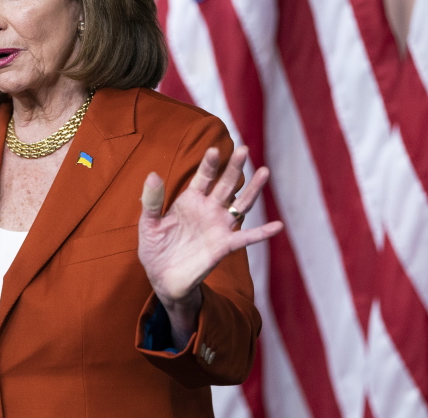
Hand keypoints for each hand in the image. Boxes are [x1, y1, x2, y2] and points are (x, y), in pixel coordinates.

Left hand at [137, 146, 282, 344]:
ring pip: (240, 204)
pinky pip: (246, 238)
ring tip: (265, 171)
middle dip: (234, 167)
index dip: (209, 164)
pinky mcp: (224, 246)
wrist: (162, 278)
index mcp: (190, 200)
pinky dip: (262, 232)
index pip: (203, 177)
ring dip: (253, 189)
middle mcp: (208, 209)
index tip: (214, 150)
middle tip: (244, 149)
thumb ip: (152, 201)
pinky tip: (278, 226)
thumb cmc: (155, 248)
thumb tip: (152, 174)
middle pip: (225, 184)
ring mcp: (219, 226)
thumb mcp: (149, 224)